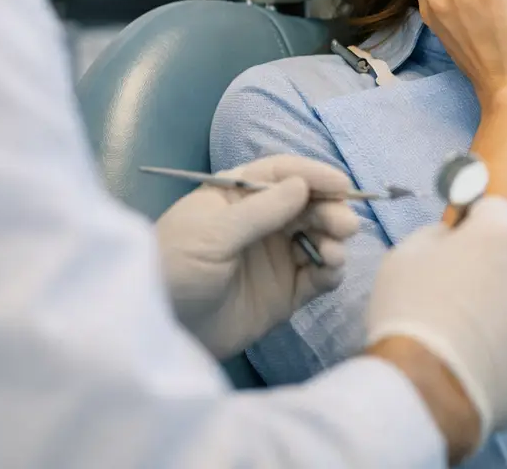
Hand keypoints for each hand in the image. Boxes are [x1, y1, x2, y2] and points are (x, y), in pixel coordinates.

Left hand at [156, 155, 359, 359]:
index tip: (341, 186)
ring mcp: (275, 258)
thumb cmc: (173, 268)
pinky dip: (331, 271)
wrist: (160, 332)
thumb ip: (259, 212)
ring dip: (334, 240)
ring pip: (318, 239)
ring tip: (334, 253)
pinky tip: (330, 271)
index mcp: (237, 198)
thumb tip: (302, 186)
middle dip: (330, 211)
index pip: (282, 174)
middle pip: (308, 206)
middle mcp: (261, 223)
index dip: (313, 176)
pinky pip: (317, 276)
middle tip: (345, 226)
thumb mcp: (210, 235)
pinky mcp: (285, 293)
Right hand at [365, 196, 506, 453]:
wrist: (430, 390)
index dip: (474, 226)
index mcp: (500, 231)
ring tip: (487, 329)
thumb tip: (456, 237)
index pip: (494, 208)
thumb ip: (439, 234)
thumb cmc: (410, 317)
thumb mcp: (405, 256)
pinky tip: (501, 354)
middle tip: (472, 292)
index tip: (460, 247)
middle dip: (503, 260)